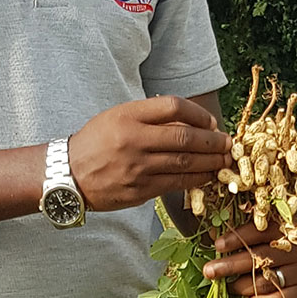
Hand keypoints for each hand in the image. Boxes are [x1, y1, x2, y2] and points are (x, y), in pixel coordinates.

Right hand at [68, 95, 232, 210]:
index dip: (198, 114)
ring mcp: (137, 167)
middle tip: (228, 143)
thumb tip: (190, 122)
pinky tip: (206, 176)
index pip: (173, 106)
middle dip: (213, 141)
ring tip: (225, 160)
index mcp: (128, 116)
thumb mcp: (117, 117)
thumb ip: (149, 116)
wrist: (68, 175)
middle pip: (185, 137)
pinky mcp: (139, 190)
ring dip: (210, 162)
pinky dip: (196, 179)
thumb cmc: (96, 141)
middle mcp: (134, 140)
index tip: (210, 122)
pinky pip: (176, 184)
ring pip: (185, 163)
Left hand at [202, 221, 296, 297]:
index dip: (236, 238)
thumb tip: (212, 232)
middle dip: (230, 266)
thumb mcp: (262, 223)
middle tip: (209, 271)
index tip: (217, 246)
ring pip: (267, 281)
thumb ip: (241, 228)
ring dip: (242, 286)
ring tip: (227, 286)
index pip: (257, 232)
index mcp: (286, 224)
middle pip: (259, 258)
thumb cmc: (276, 230)